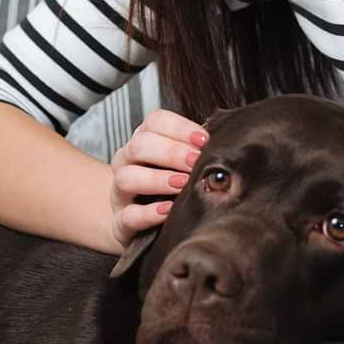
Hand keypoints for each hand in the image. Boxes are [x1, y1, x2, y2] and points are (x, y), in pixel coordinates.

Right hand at [108, 109, 207, 249]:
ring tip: (182, 184)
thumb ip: (196, 153)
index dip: (179, 128)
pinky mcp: (120, 221)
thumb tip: (223, 145)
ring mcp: (119, 192)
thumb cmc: (169, 187)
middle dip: (171, 152)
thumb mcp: (182, 165)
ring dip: (157, 179)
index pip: (154, 122)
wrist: (140, 221)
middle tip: (195, 162)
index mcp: (143, 141)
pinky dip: (147, 213)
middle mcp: (126, 163)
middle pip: (139, 145)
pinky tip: (168, 210)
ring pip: (126, 178)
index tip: (204, 140)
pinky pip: (127, 216)